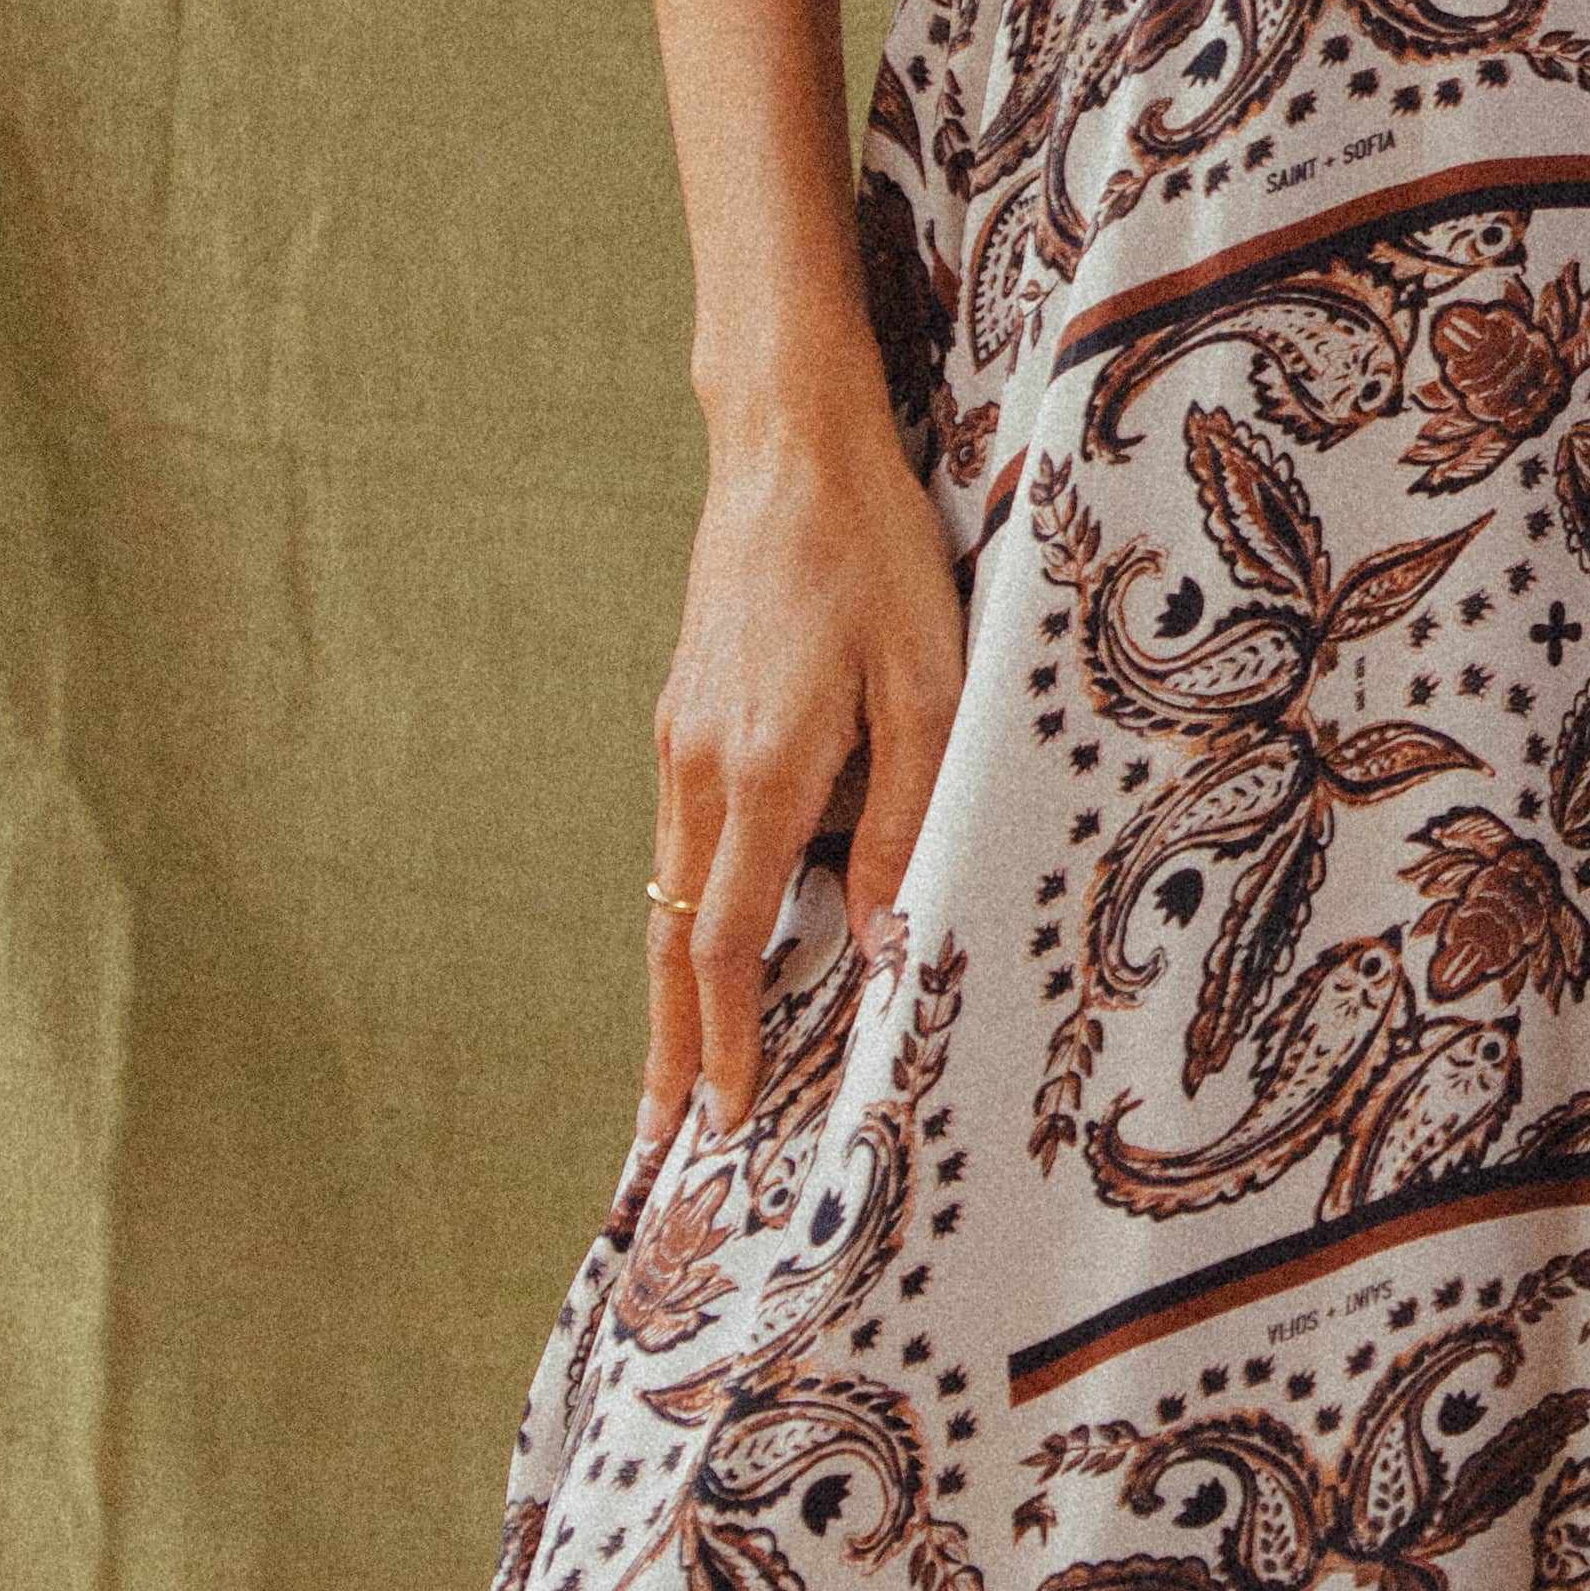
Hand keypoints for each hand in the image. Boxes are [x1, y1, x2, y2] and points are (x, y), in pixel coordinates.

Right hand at [635, 398, 967, 1163]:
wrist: (787, 447)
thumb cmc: (875, 557)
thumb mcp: (929, 682)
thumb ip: (905, 813)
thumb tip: (883, 936)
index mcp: (761, 773)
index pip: (725, 943)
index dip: (725, 1042)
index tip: (721, 1124)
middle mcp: (700, 768)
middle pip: (671, 943)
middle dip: (670, 1051)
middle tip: (660, 1143)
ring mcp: (681, 740)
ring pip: (666, 895)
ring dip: (673, 991)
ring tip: (681, 1072)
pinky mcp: (685, 713)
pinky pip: (679, 842)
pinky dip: (683, 916)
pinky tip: (711, 943)